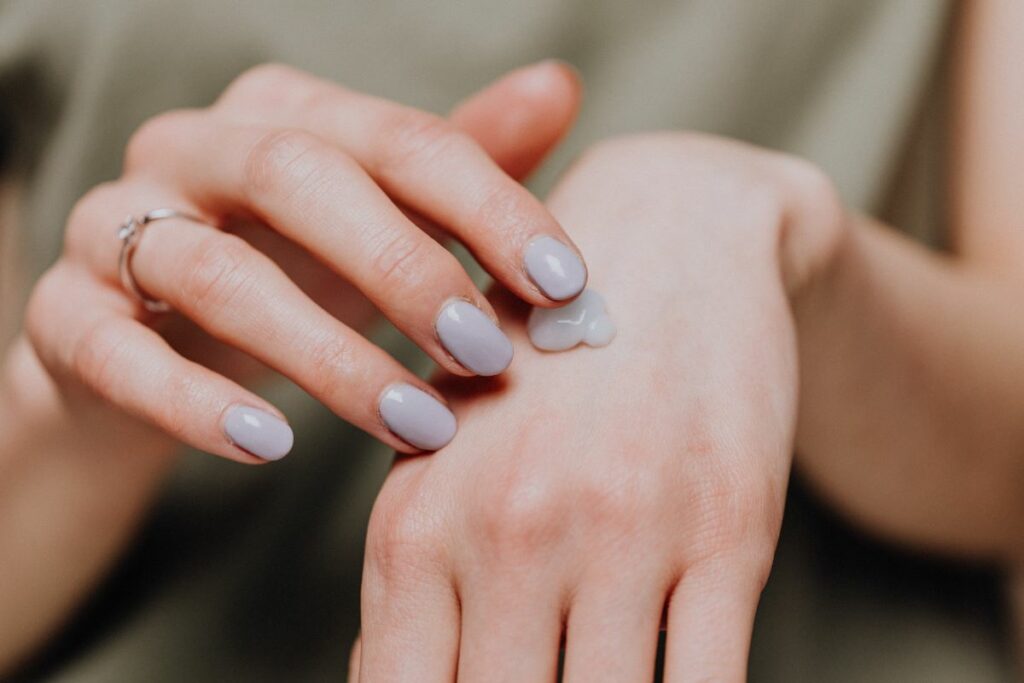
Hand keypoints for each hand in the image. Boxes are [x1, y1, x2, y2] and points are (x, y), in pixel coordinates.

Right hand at [21, 61, 583, 462]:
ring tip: (417, 424)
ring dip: (329, 356)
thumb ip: (459, 161)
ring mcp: (113, 228)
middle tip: (488, 356)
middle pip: (301, 179)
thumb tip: (558, 87)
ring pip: (217, 275)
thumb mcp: (376, 218)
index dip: (489, 207)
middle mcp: (191, 150)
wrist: (147, 344)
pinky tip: (273, 447)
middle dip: (406, 269)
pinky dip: (198, 404)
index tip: (565, 284)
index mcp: (281, 115)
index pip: (399, 140)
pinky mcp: (66, 318)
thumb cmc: (287, 271)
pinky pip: (120, 355)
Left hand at [354, 134, 842, 680]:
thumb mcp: (443, 447)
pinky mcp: (729, 531)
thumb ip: (410, 573)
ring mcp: (625, 533)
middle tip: (540, 679)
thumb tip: (385, 678)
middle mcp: (512, 534)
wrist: (667, 238)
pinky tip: (676, 680)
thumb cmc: (541, 357)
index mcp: (420, 525)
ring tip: (600, 676)